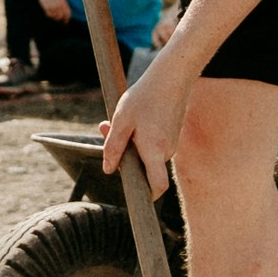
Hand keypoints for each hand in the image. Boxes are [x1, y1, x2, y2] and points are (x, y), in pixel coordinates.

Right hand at [36, 0, 72, 19]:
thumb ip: (64, 6)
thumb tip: (66, 17)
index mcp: (63, 2)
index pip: (68, 13)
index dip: (67, 18)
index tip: (65, 22)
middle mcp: (59, 4)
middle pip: (61, 16)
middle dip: (60, 19)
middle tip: (58, 20)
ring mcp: (53, 6)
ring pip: (55, 16)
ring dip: (54, 16)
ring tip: (51, 12)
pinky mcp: (47, 7)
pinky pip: (49, 14)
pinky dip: (48, 14)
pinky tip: (47, 9)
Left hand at [98, 48, 197, 197]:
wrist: (172, 77)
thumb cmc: (145, 97)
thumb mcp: (122, 121)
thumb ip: (113, 147)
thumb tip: (109, 170)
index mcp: (154, 151)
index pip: (157, 186)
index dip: (148, 196)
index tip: (136, 199)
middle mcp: (166, 151)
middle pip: (145, 167)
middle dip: (125, 156)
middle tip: (105, 127)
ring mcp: (171, 143)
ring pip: (147, 153)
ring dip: (131, 142)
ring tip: (120, 117)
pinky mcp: (172, 134)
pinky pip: (153, 143)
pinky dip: (141, 135)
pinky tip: (134, 114)